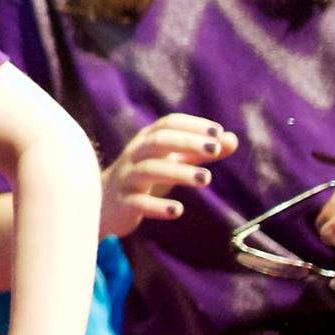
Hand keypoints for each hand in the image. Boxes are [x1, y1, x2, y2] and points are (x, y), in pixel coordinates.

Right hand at [100, 114, 236, 237]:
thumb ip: (199, 152)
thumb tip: (232, 140)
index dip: (192, 125)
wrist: (102, 206)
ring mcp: (127, 179)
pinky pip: (138, 202)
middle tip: (215, 150)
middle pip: (158, 141)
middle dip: (187, 142)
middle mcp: (134, 156)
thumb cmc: (143, 180)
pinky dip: (157, 207)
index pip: (168, 124)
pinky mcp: (123, 203)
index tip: (218, 131)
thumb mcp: (170, 162)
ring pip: (149, 169)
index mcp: (146, 142)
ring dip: (179, 172)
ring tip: (206, 179)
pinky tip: (178, 210)